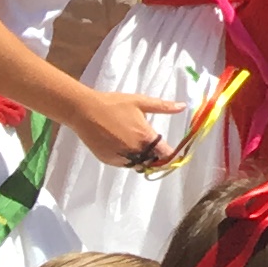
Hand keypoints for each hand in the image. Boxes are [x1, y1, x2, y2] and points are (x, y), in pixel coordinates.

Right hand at [73, 87, 189, 169]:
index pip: (165, 155)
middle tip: (157, 148)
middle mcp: (134, 151)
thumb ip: (163, 106)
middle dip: (157, 158)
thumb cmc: (114, 104)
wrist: (85, 111)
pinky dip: (128, 158)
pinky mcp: (108, 160)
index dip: (171, 156)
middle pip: (152, 162)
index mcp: (145, 137)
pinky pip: (124, 163)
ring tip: (140, 145)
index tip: (174, 153)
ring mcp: (120, 157)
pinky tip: (125, 145)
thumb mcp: (141, 102)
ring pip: (138, 164)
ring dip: (143, 159)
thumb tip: (183, 106)